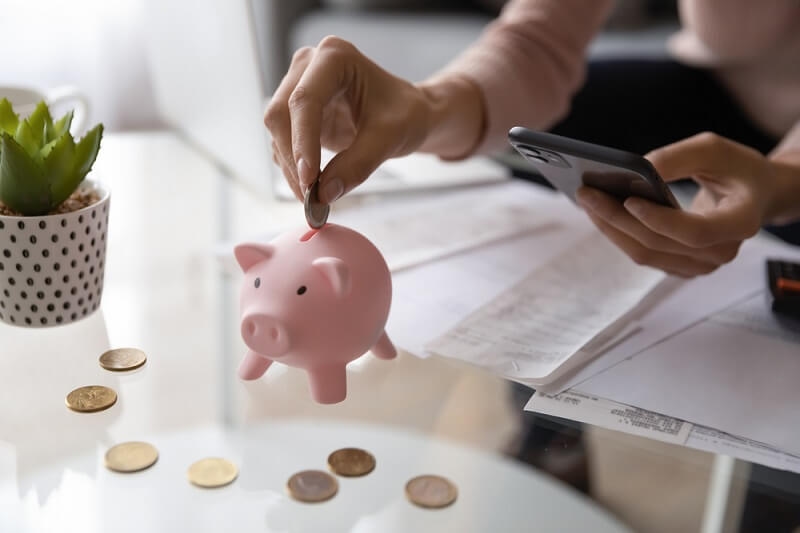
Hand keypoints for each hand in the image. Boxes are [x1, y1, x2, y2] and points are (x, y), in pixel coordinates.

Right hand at [264, 36, 433, 202]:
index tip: (309, 181)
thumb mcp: (391, 138)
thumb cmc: (405, 113)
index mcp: (335, 57)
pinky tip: (313, 188)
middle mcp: (309, 66)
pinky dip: (294, 168)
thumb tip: (325, 194)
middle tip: (311, 198)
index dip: (303, 142)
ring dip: (292, 168)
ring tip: (314, 200)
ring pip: (278, 132)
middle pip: (282, 115)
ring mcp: (298, 87)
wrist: (407, 114)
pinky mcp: (296, 113)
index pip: (306, 100)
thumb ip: (359, 164)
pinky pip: (284, 142)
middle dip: (294, 160)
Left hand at [576, 132, 778, 276]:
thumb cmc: (737, 169)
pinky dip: (619, 233)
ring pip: (645, 254)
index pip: (695, 232)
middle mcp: (721, 252)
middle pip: (658, 244)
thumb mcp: (714, 150)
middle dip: (617, 218)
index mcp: (741, 223)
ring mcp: (699, 265)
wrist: (755, 195)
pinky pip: (643, 253)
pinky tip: (599, 212)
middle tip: (586, 193)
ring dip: (611, 228)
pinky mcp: (680, 266)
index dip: (659, 219)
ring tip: (585, 201)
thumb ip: (677, 158)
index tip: (628, 199)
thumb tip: (636, 168)